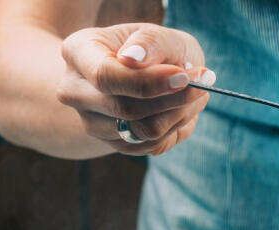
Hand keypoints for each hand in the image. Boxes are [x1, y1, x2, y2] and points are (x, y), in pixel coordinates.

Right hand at [56, 23, 212, 155]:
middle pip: (125, 108)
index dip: (148, 81)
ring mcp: (92, 122)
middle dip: (173, 98)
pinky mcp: (115, 144)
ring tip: (195, 94)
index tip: (184, 76)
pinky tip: (182, 109)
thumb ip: (149, 42)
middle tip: (203, 82)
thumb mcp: (156, 34)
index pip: (106, 76)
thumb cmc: (152, 49)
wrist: (146, 73)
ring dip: (180, 114)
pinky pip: (152, 145)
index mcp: (78, 53)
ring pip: (142, 131)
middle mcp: (75, 91)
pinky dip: (176, 128)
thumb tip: (134, 59)